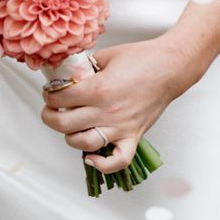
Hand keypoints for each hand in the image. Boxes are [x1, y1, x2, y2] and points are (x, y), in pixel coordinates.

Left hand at [38, 40, 190, 176]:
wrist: (170, 67)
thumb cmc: (142, 58)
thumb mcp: (107, 55)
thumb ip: (85, 66)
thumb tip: (68, 74)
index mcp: (100, 88)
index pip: (61, 98)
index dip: (49, 95)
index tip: (50, 93)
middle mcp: (108, 111)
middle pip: (65, 124)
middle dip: (50, 116)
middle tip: (50, 110)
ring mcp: (121, 127)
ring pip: (84, 144)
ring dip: (70, 137)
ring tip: (69, 127)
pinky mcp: (134, 136)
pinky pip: (117, 161)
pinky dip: (102, 164)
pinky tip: (91, 156)